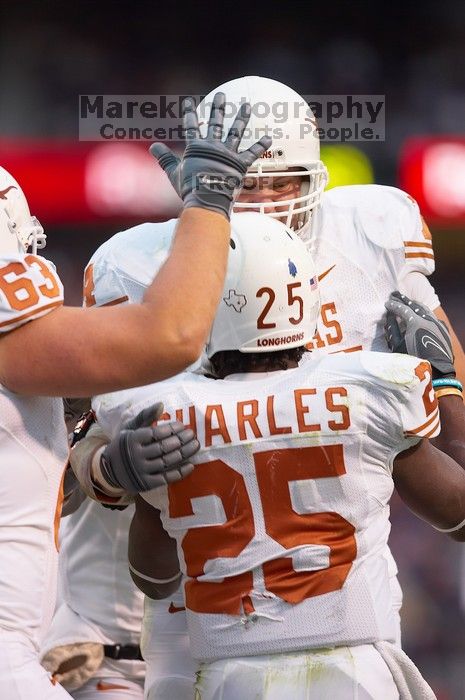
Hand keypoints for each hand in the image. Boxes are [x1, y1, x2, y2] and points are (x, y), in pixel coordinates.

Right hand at [100, 402, 199, 492]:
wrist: (110, 469)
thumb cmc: (126, 444)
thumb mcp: (130, 428)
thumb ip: (146, 416)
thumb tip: (161, 404)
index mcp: (132, 440)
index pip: (155, 434)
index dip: (171, 429)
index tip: (182, 425)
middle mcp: (136, 456)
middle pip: (163, 448)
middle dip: (181, 440)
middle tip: (192, 434)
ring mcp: (142, 471)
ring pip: (167, 462)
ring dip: (184, 453)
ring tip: (195, 445)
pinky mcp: (147, 484)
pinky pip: (167, 478)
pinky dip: (180, 472)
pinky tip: (191, 465)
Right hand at [150, 92, 271, 219]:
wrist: (207, 200)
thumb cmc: (190, 189)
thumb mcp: (174, 173)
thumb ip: (165, 159)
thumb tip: (154, 147)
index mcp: (196, 148)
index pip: (191, 127)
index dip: (189, 114)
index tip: (188, 102)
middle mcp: (213, 146)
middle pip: (215, 123)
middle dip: (218, 108)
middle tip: (221, 96)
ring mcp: (227, 154)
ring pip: (235, 132)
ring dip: (241, 118)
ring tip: (247, 106)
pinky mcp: (239, 164)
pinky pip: (252, 153)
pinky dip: (260, 145)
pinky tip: (269, 137)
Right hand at [384, 291, 454, 377]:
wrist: (436, 370)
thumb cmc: (414, 360)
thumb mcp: (398, 346)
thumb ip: (392, 330)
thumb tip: (388, 318)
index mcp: (415, 322)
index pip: (402, 309)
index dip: (393, 305)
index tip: (387, 303)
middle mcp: (428, 319)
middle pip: (414, 305)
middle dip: (403, 299)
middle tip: (395, 295)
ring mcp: (437, 323)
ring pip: (425, 309)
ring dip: (415, 304)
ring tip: (408, 302)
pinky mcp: (443, 329)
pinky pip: (432, 317)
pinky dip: (424, 313)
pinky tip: (421, 314)